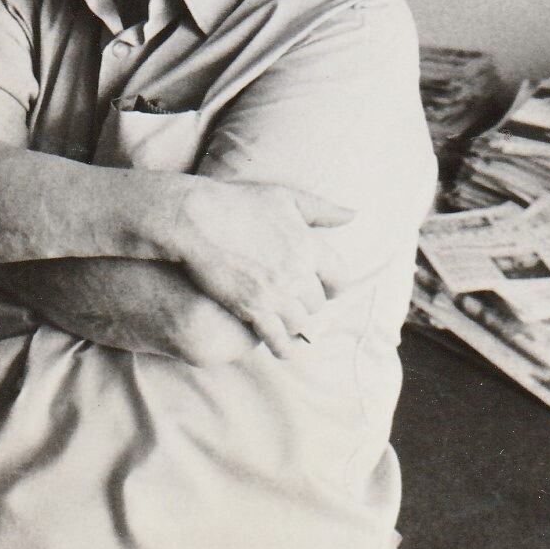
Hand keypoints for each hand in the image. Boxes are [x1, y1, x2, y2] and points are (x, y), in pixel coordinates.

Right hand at [168, 179, 353, 358]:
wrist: (197, 220)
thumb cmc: (240, 203)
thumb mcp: (285, 197)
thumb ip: (322, 209)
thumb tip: (352, 214)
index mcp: (308, 245)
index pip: (339, 277)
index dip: (334, 285)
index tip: (326, 287)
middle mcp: (297, 272)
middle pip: (317, 302)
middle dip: (309, 303)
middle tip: (297, 302)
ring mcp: (275, 293)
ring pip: (300, 322)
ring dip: (295, 323)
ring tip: (288, 322)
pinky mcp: (252, 309)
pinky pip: (277, 338)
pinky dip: (283, 348)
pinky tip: (283, 351)